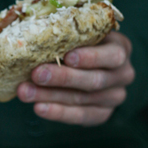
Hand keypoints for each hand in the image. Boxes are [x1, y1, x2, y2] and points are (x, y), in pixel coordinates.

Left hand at [17, 31, 134, 125]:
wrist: (82, 64)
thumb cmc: (74, 41)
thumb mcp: (76, 31)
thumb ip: (64, 32)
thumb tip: (32, 35)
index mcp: (120, 48)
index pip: (112, 55)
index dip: (91, 57)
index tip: (67, 56)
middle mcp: (122, 73)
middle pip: (95, 79)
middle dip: (63, 77)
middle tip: (36, 74)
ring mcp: (114, 96)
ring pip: (83, 99)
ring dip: (50, 96)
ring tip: (25, 92)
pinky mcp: (102, 113)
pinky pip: (81, 116)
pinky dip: (58, 112)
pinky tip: (39, 108)